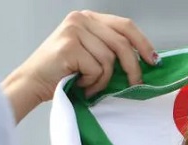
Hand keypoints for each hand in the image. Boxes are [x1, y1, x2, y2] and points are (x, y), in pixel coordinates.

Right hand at [2, 11, 156, 121]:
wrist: (33, 82)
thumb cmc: (63, 72)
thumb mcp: (91, 54)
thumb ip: (111, 49)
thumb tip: (145, 59)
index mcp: (88, 18)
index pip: (125, 26)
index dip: (143, 43)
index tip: (153, 60)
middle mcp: (81, 19)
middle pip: (122, 43)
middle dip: (133, 67)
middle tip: (134, 83)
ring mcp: (74, 30)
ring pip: (110, 59)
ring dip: (103, 79)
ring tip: (90, 84)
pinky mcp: (69, 45)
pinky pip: (97, 69)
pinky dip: (92, 83)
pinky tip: (80, 83)